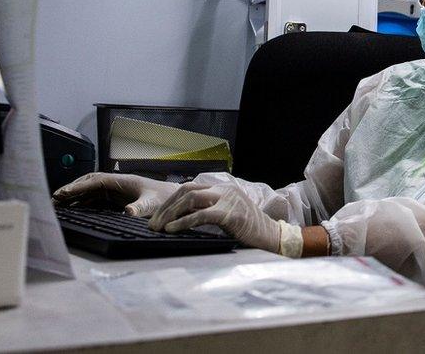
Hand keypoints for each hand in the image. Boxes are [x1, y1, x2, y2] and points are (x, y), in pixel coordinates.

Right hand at [52, 172, 178, 216]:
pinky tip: (74, 209)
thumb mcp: (152, 204)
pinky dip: (84, 203)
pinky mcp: (117, 199)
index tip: (63, 193)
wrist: (176, 199)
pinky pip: (96, 199)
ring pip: (91, 191)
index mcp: (123, 180)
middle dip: (72, 189)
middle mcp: (117, 183)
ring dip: (76, 196)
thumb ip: (140, 208)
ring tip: (59, 205)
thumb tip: (128, 212)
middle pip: (89, 183)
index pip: (95, 181)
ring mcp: (116, 190)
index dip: (78, 186)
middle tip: (54, 199)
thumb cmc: (165, 199)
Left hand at [149, 182, 280, 252]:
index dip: (171, 201)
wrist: (272, 236)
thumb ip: (208, 210)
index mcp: (223, 188)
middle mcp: (224, 189)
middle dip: (167, 207)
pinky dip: (183, 222)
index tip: (158, 216)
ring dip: (171, 213)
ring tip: (158, 227)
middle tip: (153, 224)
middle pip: (187, 190)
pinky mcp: (230, 213)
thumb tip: (182, 217)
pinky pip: (200, 215)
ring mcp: (228, 199)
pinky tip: (172, 229)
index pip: (190, 188)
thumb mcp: (227, 214)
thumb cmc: (249, 229)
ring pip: (191, 198)